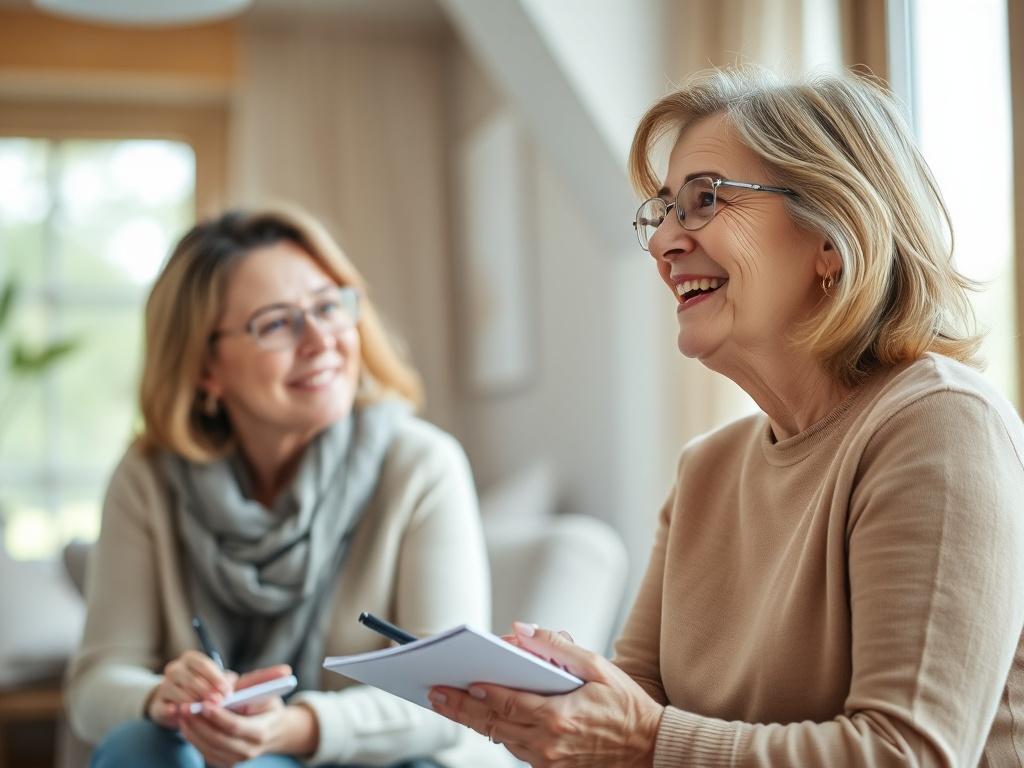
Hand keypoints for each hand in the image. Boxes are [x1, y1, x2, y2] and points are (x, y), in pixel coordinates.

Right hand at [145, 650, 233, 728]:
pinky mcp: (157, 704)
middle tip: (219, 702)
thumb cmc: (203, 689)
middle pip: (190, 678)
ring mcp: (163, 686)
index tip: (227, 691)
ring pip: (178, 692)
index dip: (215, 678)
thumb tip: (249, 684)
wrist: (176, 702)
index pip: (202, 664)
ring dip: (193, 701)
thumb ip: (228, 681)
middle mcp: (175, 669)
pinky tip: (180, 713)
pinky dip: (172, 710)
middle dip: (206, 691)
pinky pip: (164, 706)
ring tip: (205, 710)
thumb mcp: (216, 682)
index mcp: (191, 659)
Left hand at [179, 665, 318, 765]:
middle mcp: (250, 749)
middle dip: (199, 723)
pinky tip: (186, 724)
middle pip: (218, 740)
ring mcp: (237, 759)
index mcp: (262, 731)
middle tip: (185, 707)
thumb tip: (230, 686)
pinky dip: (194, 739)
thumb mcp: (266, 693)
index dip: (218, 716)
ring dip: (192, 731)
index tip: (204, 704)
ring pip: (209, 748)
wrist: (274, 730)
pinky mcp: (226, 763)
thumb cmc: (267, 705)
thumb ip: (252, 688)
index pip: (235, 726)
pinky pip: (206, 753)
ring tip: (181, 713)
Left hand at [429, 623, 663, 767]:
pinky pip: (517, 749)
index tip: (454, 683)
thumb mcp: (597, 666)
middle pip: (494, 723)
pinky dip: (500, 731)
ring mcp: (550, 762)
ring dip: (476, 721)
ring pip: (501, 739)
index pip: (506, 702)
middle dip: (462, 708)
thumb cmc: (626, 705)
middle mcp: (550, 744)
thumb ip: (555, 646)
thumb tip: (520, 630)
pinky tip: (485, 717)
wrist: (651, 747)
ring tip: (451, 703)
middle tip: (436, 694)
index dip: (477, 694)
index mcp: (559, 716)